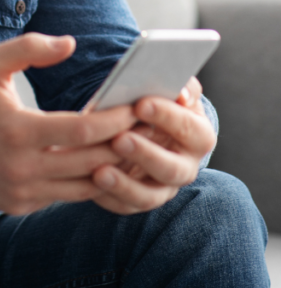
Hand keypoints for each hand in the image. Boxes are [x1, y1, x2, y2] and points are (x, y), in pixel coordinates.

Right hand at [0, 33, 137, 214]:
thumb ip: (30, 48)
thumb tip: (71, 43)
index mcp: (17, 131)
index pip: (83, 130)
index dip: (116, 120)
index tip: (138, 106)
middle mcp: (21, 168)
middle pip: (92, 162)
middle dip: (125, 144)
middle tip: (151, 128)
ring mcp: (21, 191)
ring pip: (85, 188)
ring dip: (112, 168)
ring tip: (136, 148)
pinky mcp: (20, 205)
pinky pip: (65, 196)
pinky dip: (86, 181)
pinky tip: (102, 163)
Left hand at [90, 77, 216, 214]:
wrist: (138, 126)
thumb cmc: (151, 101)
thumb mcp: (165, 88)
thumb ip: (175, 81)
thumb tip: (181, 90)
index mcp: (196, 135)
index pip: (192, 130)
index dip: (168, 117)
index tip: (140, 104)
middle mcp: (184, 166)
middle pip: (173, 169)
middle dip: (146, 154)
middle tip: (119, 139)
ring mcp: (162, 188)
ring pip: (149, 195)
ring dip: (125, 184)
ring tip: (100, 171)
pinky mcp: (138, 201)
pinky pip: (125, 206)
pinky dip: (108, 196)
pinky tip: (91, 182)